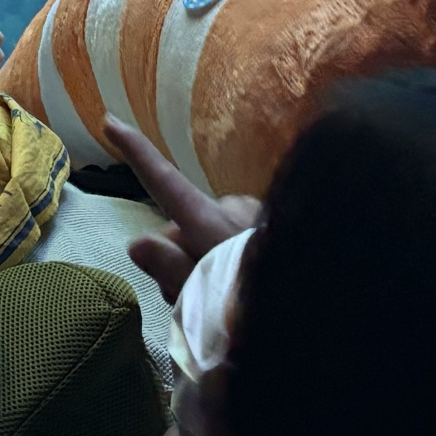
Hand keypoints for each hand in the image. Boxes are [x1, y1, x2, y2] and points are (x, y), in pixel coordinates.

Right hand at [104, 114, 261, 303]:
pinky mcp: (276, 222)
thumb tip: (138, 241)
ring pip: (212, 230)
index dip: (136, 152)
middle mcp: (235, 208)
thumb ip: (170, 271)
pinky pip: (239, 233)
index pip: (165, 183)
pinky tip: (250, 284)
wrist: (324, 312)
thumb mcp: (204, 306)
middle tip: (191, 302)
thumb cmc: (255, 316)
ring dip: (209, 258)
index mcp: (211, 225)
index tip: (110, 119)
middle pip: (184, 224)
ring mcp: (258, 214)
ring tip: (229, 301)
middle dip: (180, 255)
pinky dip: (234, 254)